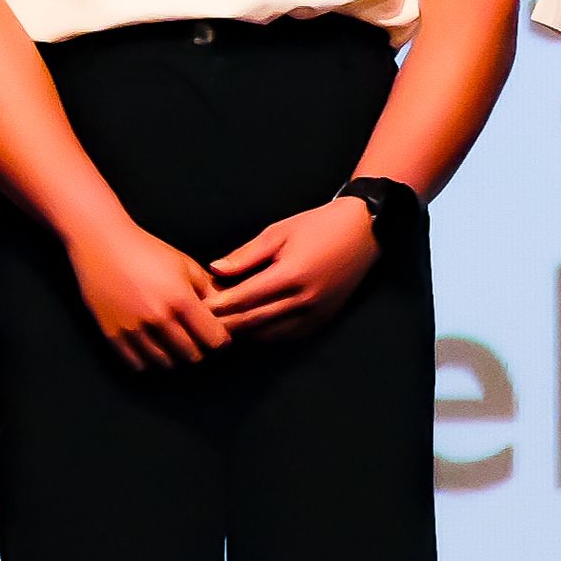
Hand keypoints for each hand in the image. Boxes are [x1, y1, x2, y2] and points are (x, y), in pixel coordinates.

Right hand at [66, 219, 231, 370]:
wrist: (102, 243)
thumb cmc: (147, 250)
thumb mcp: (185, 265)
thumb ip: (208, 290)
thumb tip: (228, 311)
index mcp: (181, 299)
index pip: (214, 339)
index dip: (220, 339)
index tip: (217, 334)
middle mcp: (158, 318)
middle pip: (192, 355)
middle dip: (199, 350)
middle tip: (196, 340)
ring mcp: (133, 328)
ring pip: (165, 362)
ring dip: (174, 357)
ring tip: (175, 344)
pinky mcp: (112, 333)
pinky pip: (137, 363)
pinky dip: (149, 360)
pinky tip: (153, 348)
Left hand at [206, 196, 380, 340]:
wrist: (363, 231)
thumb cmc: (318, 225)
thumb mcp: (279, 231)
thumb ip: (246, 255)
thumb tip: (215, 270)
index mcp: (291, 274)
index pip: (244, 298)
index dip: (218, 305)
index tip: (197, 306)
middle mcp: (304, 299)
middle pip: (253, 320)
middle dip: (225, 323)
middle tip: (200, 323)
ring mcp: (316, 312)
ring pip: (269, 333)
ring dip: (243, 333)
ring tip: (220, 329)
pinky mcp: (323, 319)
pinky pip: (288, 335)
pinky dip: (266, 335)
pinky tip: (250, 330)